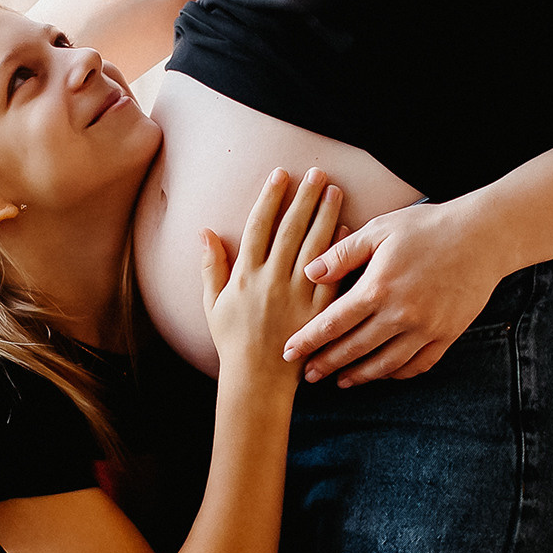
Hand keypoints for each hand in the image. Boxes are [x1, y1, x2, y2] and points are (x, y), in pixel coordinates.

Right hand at [199, 169, 343, 389]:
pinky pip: (331, 275)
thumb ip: (211, 266)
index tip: (281, 174)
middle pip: (290, 229)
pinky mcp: (318, 311)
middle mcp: (271, 280)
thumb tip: (204, 231)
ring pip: (313, 246)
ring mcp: (296, 295)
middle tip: (318, 173)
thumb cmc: (232, 341)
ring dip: (324, 215)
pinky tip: (348, 228)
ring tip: (335, 191)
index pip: (258, 226)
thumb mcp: (213, 303)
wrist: (257, 379)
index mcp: (245, 275)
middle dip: (304, 198)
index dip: (270, 198)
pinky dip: (339, 251)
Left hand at [284, 197, 501, 385]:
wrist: (484, 235)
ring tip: (342, 381)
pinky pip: (418, 365)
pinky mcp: (447, 335)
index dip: (308, 341)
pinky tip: (383, 373)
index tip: (288, 353)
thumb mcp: (380, 229)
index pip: (333, 322)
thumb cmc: (427, 227)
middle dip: (327, 365)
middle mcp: (401, 314)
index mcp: (378, 287)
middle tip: (307, 376)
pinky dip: (397, 373)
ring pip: (385, 364)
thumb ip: (343, 254)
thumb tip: (309, 273)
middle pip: (355, 349)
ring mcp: (426, 329)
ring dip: (360, 376)